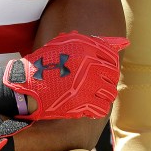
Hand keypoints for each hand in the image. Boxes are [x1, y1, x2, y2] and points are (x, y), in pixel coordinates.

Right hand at [3, 31, 128, 120]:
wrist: (27, 84)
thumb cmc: (46, 62)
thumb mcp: (66, 44)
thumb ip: (95, 41)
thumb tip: (123, 43)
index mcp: (86, 48)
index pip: (112, 57)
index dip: (108, 65)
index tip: (101, 70)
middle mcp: (89, 65)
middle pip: (113, 75)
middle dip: (106, 80)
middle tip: (95, 83)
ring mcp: (87, 85)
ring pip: (110, 93)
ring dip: (102, 95)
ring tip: (91, 94)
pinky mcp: (82, 103)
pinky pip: (102, 108)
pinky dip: (97, 109)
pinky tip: (87, 105)